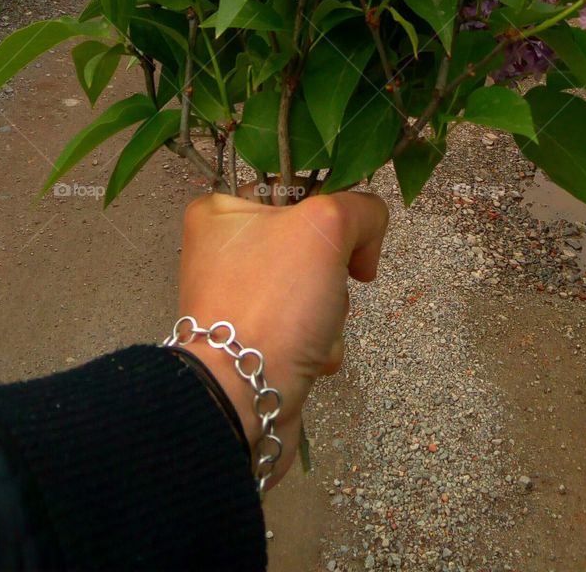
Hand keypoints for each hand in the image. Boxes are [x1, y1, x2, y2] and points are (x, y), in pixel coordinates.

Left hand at [177, 188, 388, 486]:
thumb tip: (364, 246)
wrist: (244, 398)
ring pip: (317, 287)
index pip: (295, 186)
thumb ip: (362, 209)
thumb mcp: (328, 224)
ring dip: (331, 311)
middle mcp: (223, 252)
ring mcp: (240, 301)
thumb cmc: (274, 299)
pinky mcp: (255, 344)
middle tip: (324, 286)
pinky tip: (310, 358)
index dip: (328, 209)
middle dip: (333, 270)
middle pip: (312, 242)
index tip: (341, 234)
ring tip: (314, 330)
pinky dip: (319, 343)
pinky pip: (307, 329)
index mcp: (221, 212)